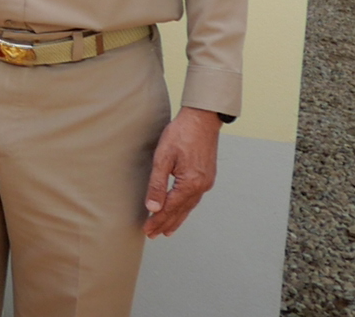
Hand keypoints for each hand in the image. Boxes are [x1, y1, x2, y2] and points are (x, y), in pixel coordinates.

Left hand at [143, 107, 221, 236]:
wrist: (202, 119)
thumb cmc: (180, 134)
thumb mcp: (163, 157)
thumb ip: (158, 184)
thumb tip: (153, 207)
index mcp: (190, 183)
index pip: (170, 208)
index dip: (157, 220)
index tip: (147, 230)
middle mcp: (201, 186)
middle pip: (180, 211)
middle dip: (166, 223)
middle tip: (153, 234)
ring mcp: (206, 182)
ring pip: (189, 206)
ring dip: (176, 218)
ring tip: (166, 229)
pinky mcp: (207, 177)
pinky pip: (194, 198)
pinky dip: (185, 208)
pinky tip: (180, 210)